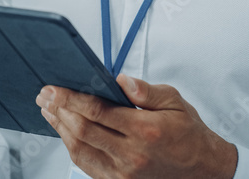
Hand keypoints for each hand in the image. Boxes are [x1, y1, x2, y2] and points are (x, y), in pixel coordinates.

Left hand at [35, 74, 236, 177]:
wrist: (204, 170)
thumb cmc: (188, 134)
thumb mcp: (175, 102)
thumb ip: (145, 90)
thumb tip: (120, 80)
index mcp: (144, 130)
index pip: (98, 111)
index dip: (71, 98)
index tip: (54, 88)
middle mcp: (131, 154)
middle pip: (83, 130)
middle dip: (59, 110)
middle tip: (44, 95)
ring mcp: (123, 173)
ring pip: (80, 149)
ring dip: (60, 128)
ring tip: (49, 110)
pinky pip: (87, 165)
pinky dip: (72, 147)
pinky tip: (65, 132)